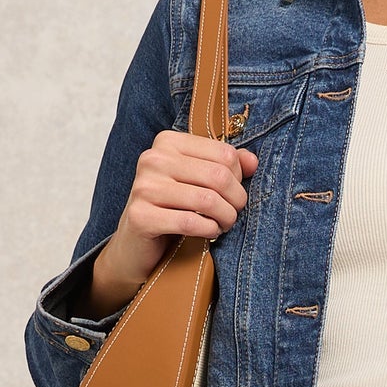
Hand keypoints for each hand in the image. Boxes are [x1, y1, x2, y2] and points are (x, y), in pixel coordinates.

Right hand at [91, 130, 258, 308]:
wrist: (134, 244)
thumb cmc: (170, 208)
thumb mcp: (197, 181)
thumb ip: (224, 166)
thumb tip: (252, 161)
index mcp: (167, 142)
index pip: (225, 153)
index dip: (239, 178)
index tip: (233, 194)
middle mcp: (153, 159)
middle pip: (219, 176)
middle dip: (236, 200)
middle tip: (233, 214)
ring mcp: (144, 187)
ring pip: (208, 200)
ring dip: (225, 218)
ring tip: (223, 225)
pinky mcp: (141, 216)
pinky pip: (190, 222)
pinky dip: (208, 230)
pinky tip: (209, 233)